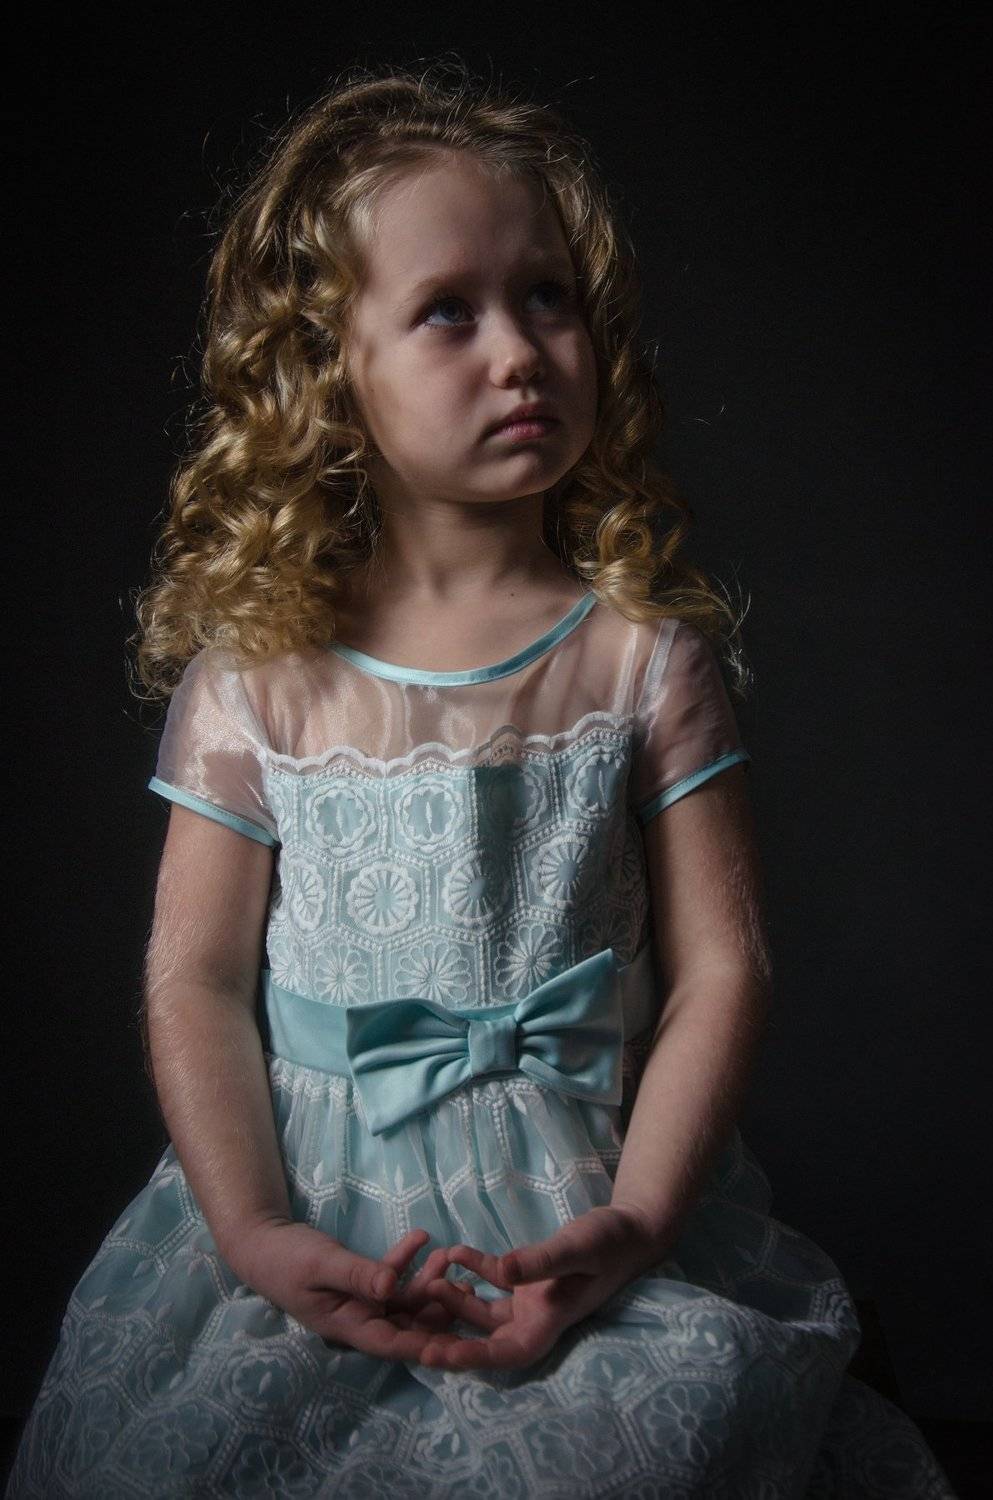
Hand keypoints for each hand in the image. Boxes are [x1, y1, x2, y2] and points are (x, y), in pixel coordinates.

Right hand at [233, 1219, 473, 1359]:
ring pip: (404, 1300)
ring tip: (452, 1258)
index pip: (394, 1344)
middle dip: (439, 1312)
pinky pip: (392, 1277)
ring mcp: (361, 1302)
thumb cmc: (288, 1258)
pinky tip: (424, 1237)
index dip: (426, 1346)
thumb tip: (390, 1287)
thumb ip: (357, 1274)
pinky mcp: (362, 1283)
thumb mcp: (322, 1265)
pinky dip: (407, 1261)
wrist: (264, 1244)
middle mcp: (359, 1319)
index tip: (458, 1346)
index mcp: (348, 1326)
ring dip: (428, 1281)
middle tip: (471, 1292)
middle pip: (407, 1325)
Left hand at [417, 1204, 668, 1370]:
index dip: (469, 1357)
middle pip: (485, 1340)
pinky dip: (474, 1269)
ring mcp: (530, 1302)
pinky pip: (494, 1281)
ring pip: (483, 1312)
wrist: (629, 1229)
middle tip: (407, 1333)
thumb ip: (540, 1260)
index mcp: (549, 1323)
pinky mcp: (528, 1281)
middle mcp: (536, 1320)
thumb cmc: (609, 1241)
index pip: (504, 1353)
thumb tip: (502, 1271)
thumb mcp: (576, 1247)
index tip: (434, 1355)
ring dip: (454, 1300)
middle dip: (449, 1337)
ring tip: (424, 1284)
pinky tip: (453, 1251)